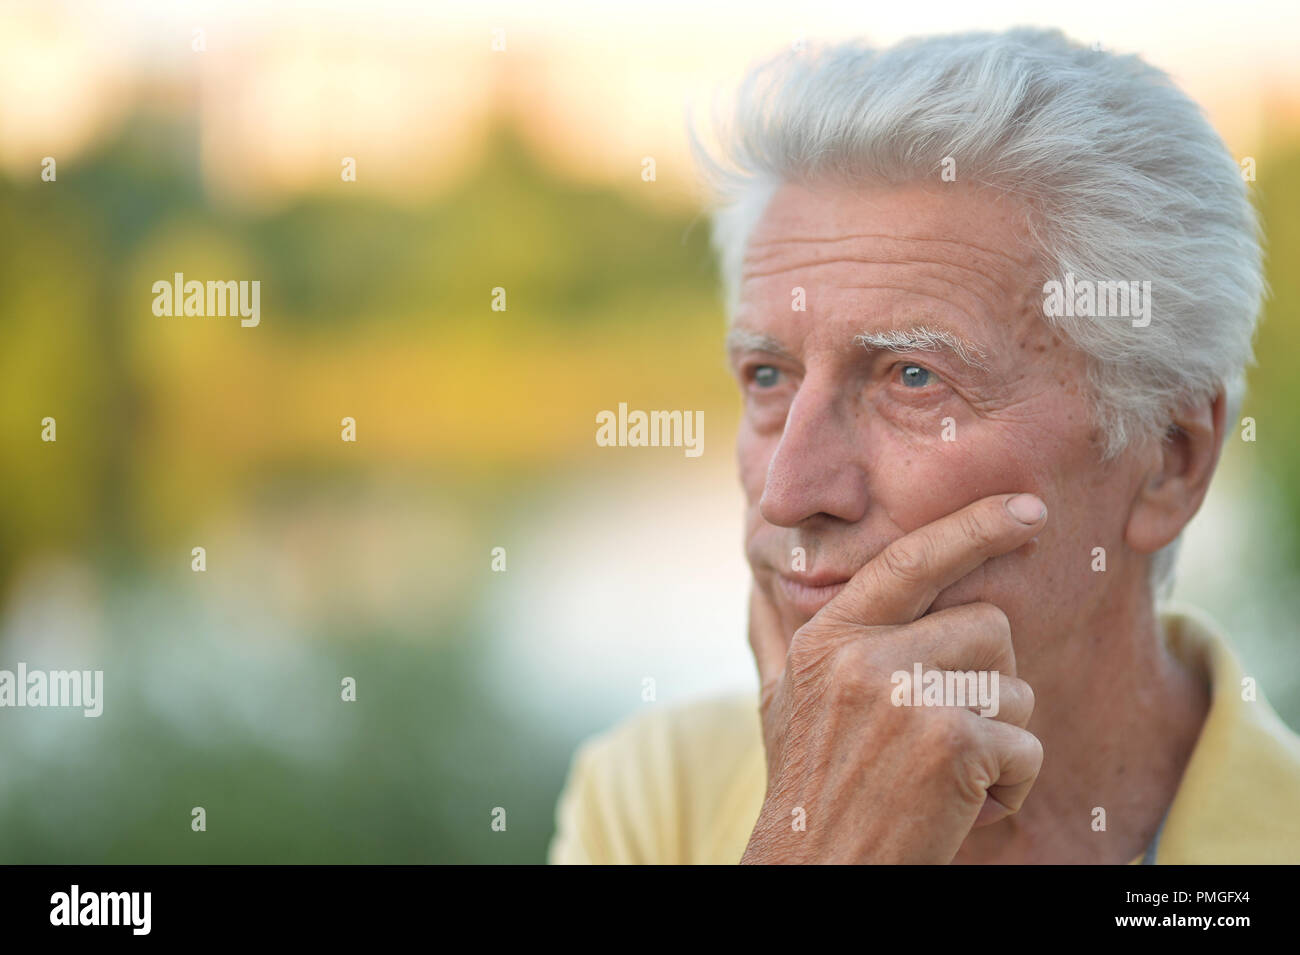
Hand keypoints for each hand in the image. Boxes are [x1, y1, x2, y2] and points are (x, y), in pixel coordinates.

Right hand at [741, 493, 1046, 863]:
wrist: (815, 870)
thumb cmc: (806, 786)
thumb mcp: (779, 701)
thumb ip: (777, 634)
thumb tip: (758, 581)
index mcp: (829, 637)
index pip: (910, 560)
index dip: (973, 528)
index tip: (1026, 509)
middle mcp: (863, 656)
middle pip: (988, 624)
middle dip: (989, 681)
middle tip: (948, 732)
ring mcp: (906, 696)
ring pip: (1014, 685)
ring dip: (1000, 737)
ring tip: (947, 773)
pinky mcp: (950, 744)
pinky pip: (1025, 745)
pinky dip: (1010, 786)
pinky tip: (961, 807)